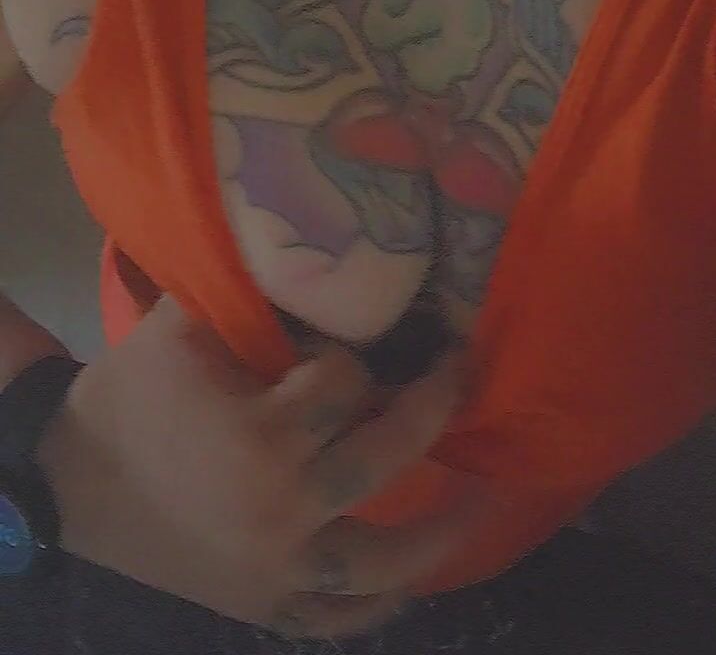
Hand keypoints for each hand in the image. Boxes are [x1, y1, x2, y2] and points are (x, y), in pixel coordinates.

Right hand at [36, 297, 473, 639]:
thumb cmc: (132, 396)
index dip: (346, 354)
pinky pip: (335, 620)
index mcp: (262, 433)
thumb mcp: (183, 324)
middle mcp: (285, 507)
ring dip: (438, 530)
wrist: (71, 482)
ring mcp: (279, 568)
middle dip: (433, 403)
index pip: (346, 380)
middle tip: (461, 369)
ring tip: (481, 499)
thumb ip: (253, 291)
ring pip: (382, 560)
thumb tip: (324, 260)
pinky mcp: (265, 607)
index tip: (330, 346)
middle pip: (387, 455)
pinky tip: (408, 588)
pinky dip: (376, 608)